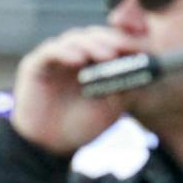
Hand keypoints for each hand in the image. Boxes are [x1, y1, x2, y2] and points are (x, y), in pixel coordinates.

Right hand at [12, 26, 136, 157]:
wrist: (50, 147)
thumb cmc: (80, 127)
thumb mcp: (111, 109)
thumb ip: (125, 89)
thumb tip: (145, 71)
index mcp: (96, 63)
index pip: (112, 41)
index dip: (126, 40)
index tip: (142, 47)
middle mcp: (77, 56)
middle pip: (95, 35)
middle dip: (112, 40)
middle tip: (123, 49)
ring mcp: (57, 58)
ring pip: (75, 38)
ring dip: (92, 44)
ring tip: (106, 56)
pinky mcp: (37, 64)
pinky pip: (51, 51)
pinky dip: (65, 52)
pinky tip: (78, 59)